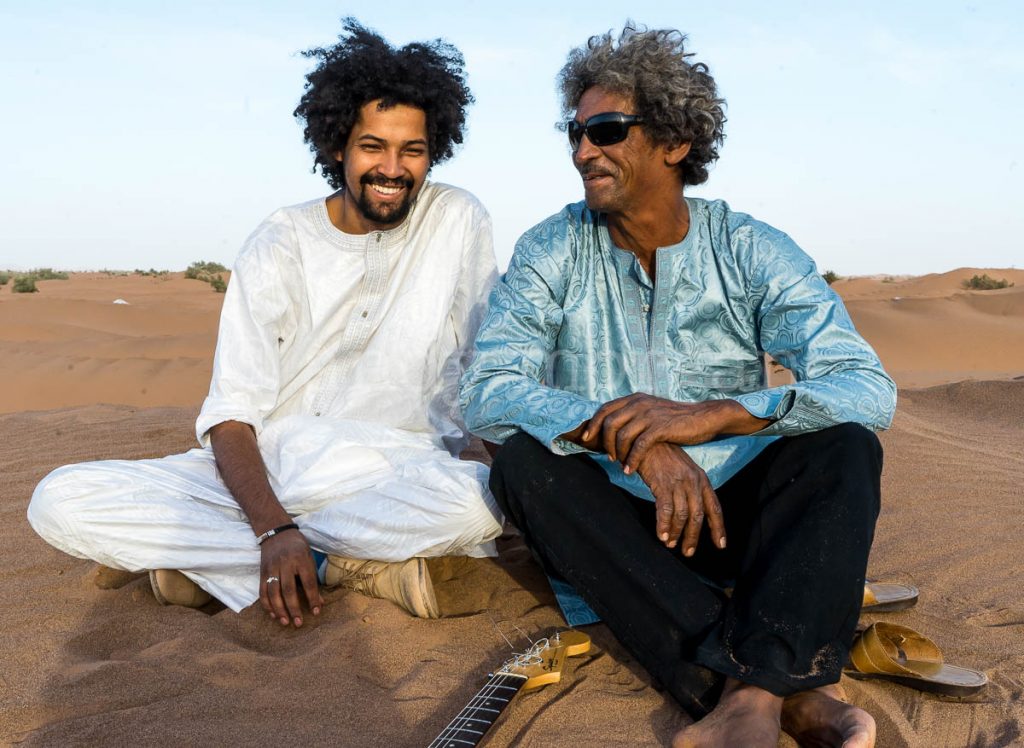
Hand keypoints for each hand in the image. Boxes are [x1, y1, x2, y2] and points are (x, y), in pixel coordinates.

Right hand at [258, 529, 323, 626]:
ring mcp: (272, 568)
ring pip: (273, 592)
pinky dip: (267, 604)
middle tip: (299, 623)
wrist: (276, 532)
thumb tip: (319, 602)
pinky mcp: (262, 572)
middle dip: (294, 608)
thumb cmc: (297, 546)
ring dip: (279, 609)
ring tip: (285, 622)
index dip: (312, 598)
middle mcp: (285, 564)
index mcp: (301, 559)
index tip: (316, 612)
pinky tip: (273, 614)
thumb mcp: (309, 557)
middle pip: (288, 590)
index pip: (308, 582)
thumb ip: (313, 578)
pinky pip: (262, 591)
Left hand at [581, 394, 768, 473]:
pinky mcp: (660, 427)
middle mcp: (640, 403)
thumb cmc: (675, 419)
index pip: (605, 408)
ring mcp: (650, 414)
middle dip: (602, 441)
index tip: (585, 438)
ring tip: (620, 464)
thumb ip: (633, 417)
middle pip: (609, 422)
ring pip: (621, 435)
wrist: (703, 418)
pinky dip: (632, 459)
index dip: (592, 424)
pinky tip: (631, 470)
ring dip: (617, 452)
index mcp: (635, 399)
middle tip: (606, 456)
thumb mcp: (651, 412)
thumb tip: (612, 429)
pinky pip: (639, 446)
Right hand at [635, 442, 725, 555]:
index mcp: (702, 479)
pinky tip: (662, 535)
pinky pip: (666, 510)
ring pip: (682, 515)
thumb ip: (690, 488)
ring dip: (677, 533)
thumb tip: (691, 511)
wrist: (647, 441)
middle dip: (693, 536)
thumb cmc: (664, 456)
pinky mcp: (662, 484)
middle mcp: (693, 482)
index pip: (715, 508)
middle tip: (688, 552)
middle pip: (698, 515)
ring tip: (671, 545)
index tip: (720, 545)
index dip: (718, 528)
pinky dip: (664, 525)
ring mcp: (678, 482)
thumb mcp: (684, 470)